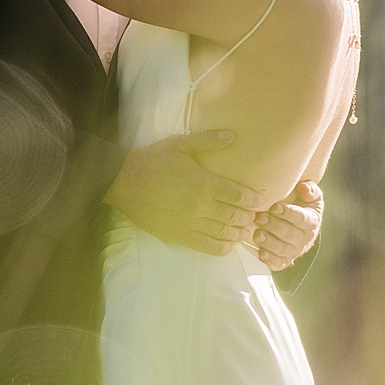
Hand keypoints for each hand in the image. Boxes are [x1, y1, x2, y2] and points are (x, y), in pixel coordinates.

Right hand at [104, 130, 275, 255]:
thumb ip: (208, 141)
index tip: (260, 201)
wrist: (124, 182)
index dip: (254, 200)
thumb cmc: (152, 160)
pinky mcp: (178, 235)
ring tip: (245, 232)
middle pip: (235, 217)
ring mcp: (190, 223)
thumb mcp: (180, 144)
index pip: (239, 196)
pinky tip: (228, 245)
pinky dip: (221, 248)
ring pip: (224, 233)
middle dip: (249, 219)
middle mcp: (200, 206)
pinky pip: (206, 246)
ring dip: (239, 234)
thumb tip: (233, 135)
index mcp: (204, 184)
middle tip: (255, 218)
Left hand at [251, 180, 323, 272]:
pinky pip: (278, 263)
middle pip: (290, 234)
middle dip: (274, 226)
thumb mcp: (311, 198)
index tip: (274, 207)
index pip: (301, 218)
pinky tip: (260, 253)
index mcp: (311, 222)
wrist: (300, 229)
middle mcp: (304, 238)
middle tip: (259, 217)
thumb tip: (303, 188)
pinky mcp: (284, 261)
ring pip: (283, 249)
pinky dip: (270, 259)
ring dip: (269, 242)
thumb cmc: (302, 208)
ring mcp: (294, 251)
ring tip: (257, 234)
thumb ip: (310, 190)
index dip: (288, 213)